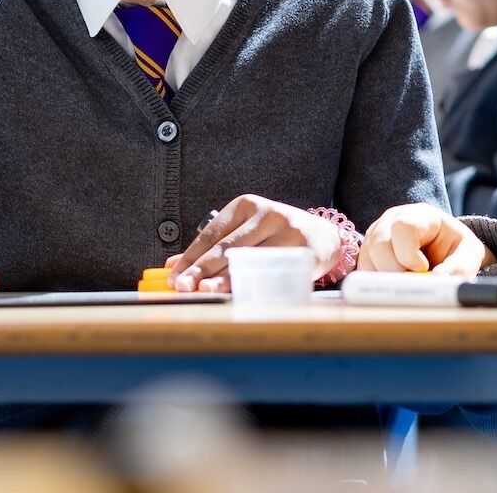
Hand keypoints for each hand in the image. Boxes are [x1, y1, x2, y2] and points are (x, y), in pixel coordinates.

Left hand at [164, 194, 340, 291]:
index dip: (190, 256)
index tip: (175, 276)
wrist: (324, 237)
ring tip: (203, 291)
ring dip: (223, 279)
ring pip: (248, 259)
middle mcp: (266, 213)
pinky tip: (238, 293)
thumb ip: (213, 245)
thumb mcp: (246, 231)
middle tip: (183, 286)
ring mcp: (287, 231)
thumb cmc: (277, 234)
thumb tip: (172, 264)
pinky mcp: (303, 250)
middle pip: (226, 246)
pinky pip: (272, 270)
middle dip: (201, 269)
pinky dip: (253, 283)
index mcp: (246, 204)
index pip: (211, 233)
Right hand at [358, 203, 489, 274]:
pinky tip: (396, 288)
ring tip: (407, 286)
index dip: (409, 254)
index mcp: (418, 215)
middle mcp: (390, 222)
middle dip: (396, 272)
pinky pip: (363, 274)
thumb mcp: (469, 254)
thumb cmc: (456, 250)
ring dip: (386, 280)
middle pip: (379, 245)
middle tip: (413, 283)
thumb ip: (459, 267)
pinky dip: (377, 286)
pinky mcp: (367, 257)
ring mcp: (374, 238)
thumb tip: (437, 281)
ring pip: (367, 261)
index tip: (423, 269)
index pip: (402, 228)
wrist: (445, 252)